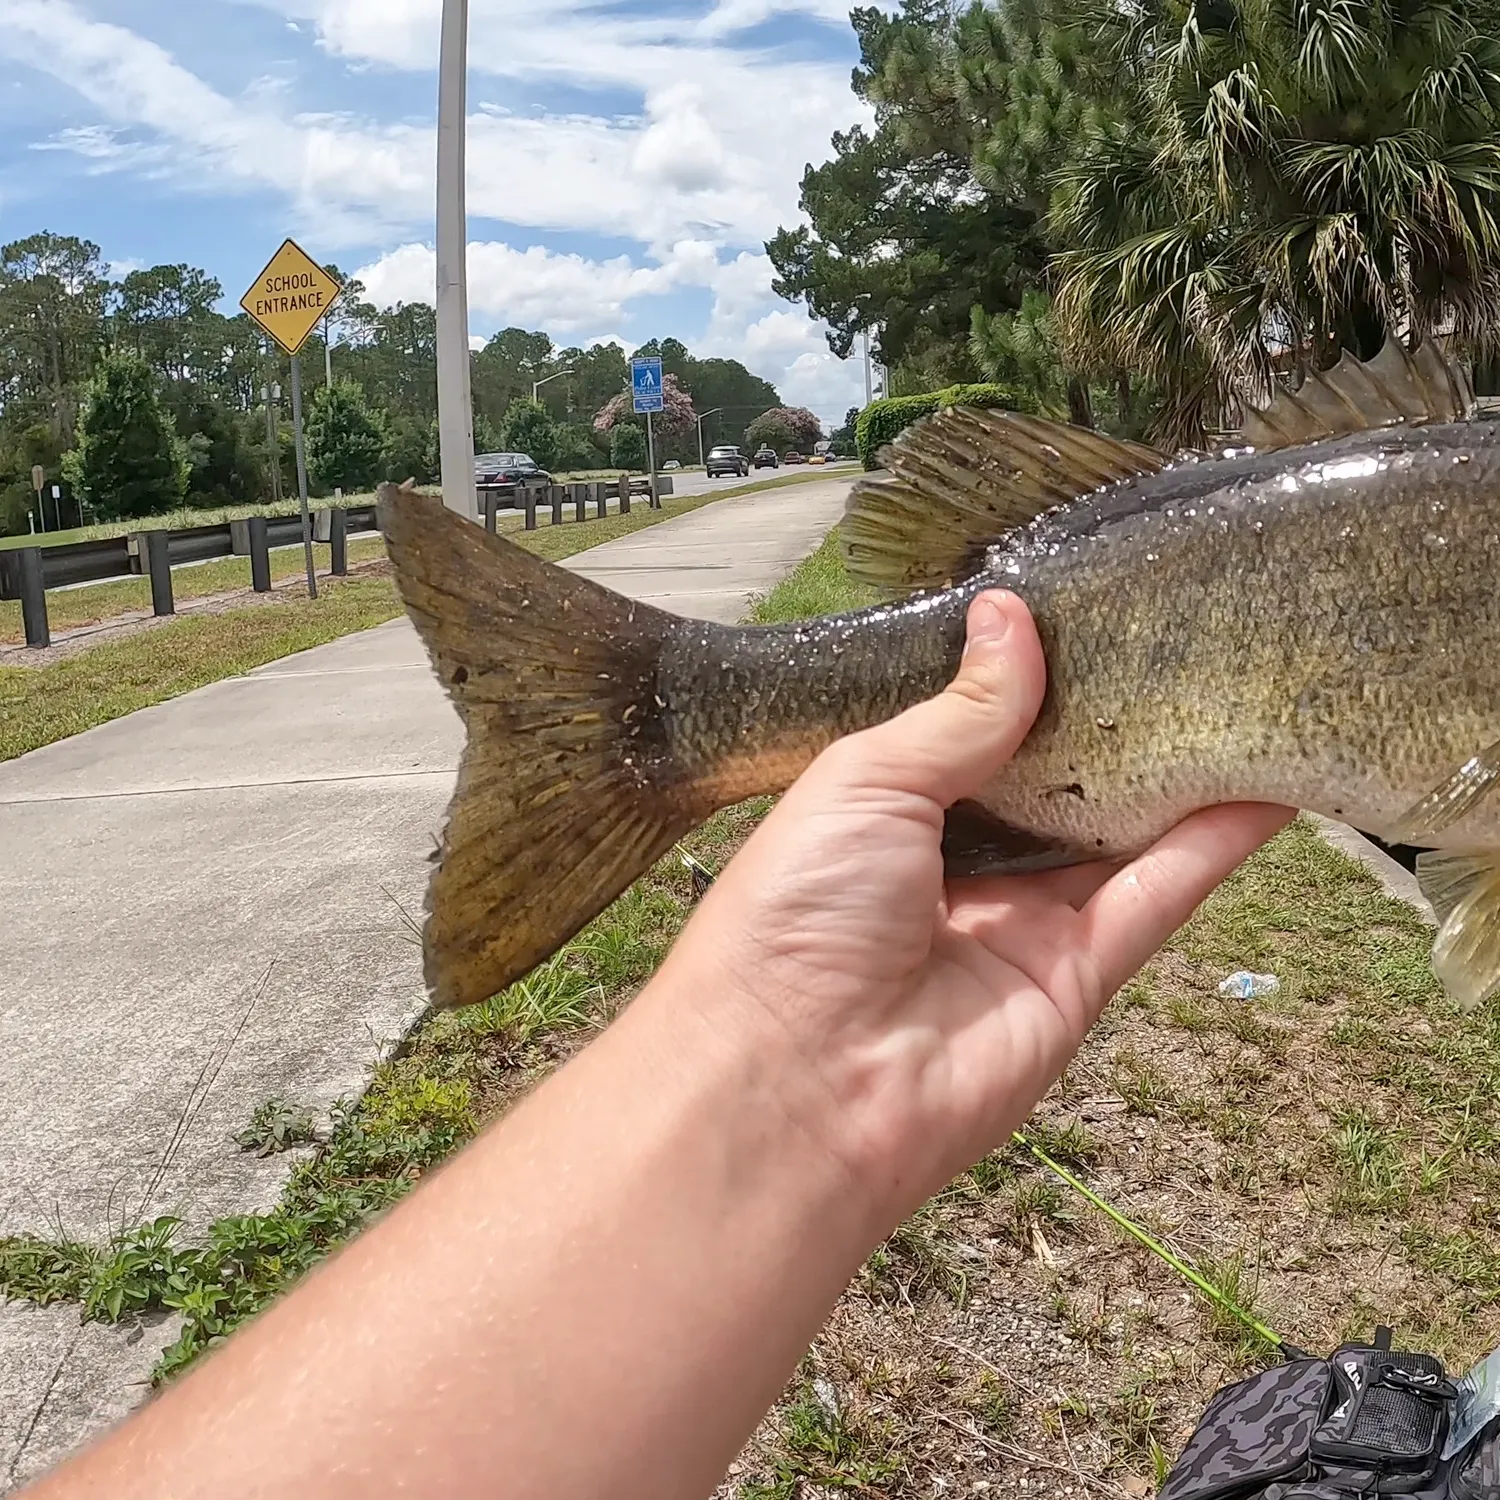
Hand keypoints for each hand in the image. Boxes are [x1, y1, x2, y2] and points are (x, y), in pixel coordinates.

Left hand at [657, 591, 1291, 1221]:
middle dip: (1108, 719)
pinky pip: (1153, 898)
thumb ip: (958, 713)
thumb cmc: (797, 913)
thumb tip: (1011, 616)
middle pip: (1052, 782)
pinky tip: (1267, 783)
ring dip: (1175, 772)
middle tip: (1181, 635)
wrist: (799, 1088)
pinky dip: (1211, 845)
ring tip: (1242, 689)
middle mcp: (954, 865)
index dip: (1021, 680)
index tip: (1085, 609)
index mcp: (884, 812)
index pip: (969, 732)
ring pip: (1114, 835)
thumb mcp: (865, 782)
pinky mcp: (1074, 980)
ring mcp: (1018, 924)